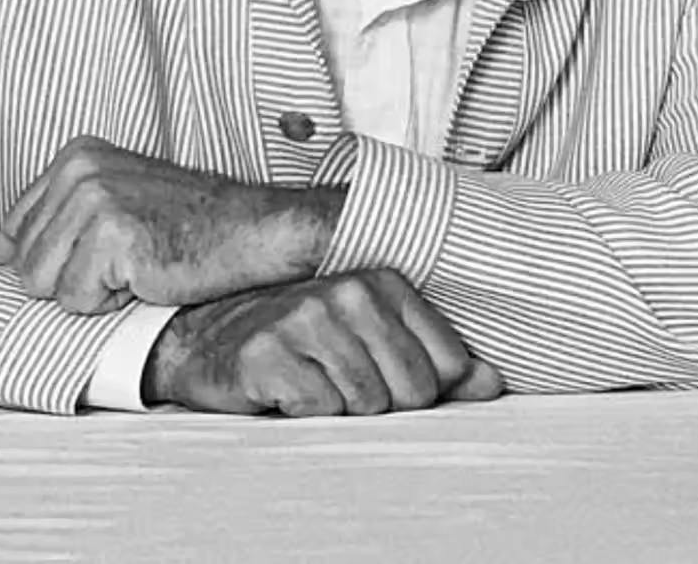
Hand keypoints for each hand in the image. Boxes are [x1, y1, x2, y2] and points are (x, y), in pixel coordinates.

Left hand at [0, 136, 338, 313]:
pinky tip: (151, 274)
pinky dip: (115, 303)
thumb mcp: (115, 205)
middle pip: (25, 263)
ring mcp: (95, 201)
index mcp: (76, 155)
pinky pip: (78, 301)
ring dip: (94, 290)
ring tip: (141, 264)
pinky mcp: (113, 237)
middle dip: (76, 275)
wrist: (257, 231)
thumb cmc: (191, 226)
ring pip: (44, 285)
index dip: (63, 254)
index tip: (115, 241)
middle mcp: (80, 171)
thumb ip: (52, 222)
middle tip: (135, 254)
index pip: (16, 230)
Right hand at [142, 269, 503, 415]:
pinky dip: (304, 414)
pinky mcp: (269, 352)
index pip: (447, 365)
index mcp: (387, 284)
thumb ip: (436, 362)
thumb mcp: (372, 343)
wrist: (206, 339)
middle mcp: (351, 292)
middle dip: (382, 405)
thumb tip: (491, 384)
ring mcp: (308, 318)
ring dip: (339, 409)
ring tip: (313, 382)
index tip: (385, 378)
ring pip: (367, 404)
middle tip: (341, 384)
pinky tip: (284, 388)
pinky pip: (320, 412)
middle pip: (412, 390)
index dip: (423, 390)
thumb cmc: (299, 342)